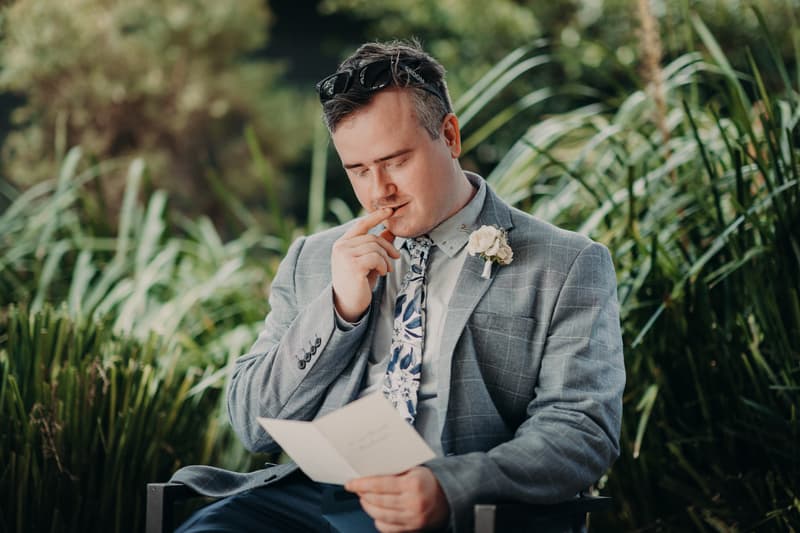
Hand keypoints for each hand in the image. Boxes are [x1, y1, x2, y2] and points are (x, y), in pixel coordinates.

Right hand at [332, 207, 398, 321]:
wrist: (348, 304)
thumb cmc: (358, 282)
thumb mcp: (368, 261)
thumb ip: (375, 246)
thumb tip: (389, 230)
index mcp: (342, 243)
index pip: (360, 225)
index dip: (375, 216)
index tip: (389, 211)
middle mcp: (341, 247)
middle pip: (373, 238)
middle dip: (388, 247)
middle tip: (395, 257)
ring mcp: (345, 256)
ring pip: (376, 248)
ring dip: (386, 259)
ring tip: (386, 269)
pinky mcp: (353, 265)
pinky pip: (376, 258)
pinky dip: (383, 265)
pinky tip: (381, 273)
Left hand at [345, 467, 449, 531]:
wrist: (449, 497)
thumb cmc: (428, 480)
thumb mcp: (414, 469)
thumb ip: (394, 471)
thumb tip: (369, 472)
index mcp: (413, 484)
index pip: (380, 484)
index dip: (362, 484)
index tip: (351, 483)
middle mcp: (413, 502)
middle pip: (378, 501)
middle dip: (363, 495)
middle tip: (356, 489)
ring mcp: (413, 518)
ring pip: (381, 515)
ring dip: (368, 507)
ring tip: (364, 499)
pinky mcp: (412, 528)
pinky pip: (388, 528)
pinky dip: (378, 521)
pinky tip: (375, 513)